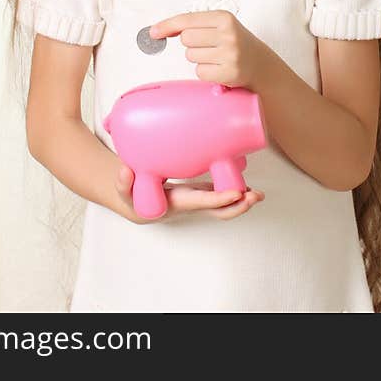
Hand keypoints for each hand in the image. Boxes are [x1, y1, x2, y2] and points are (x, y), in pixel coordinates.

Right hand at [114, 164, 264, 222]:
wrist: (137, 203)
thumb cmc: (134, 197)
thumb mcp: (125, 191)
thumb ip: (123, 183)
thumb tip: (126, 169)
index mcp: (177, 203)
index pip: (202, 202)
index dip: (220, 199)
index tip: (237, 194)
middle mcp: (191, 203)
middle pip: (219, 211)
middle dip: (239, 206)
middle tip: (255, 197)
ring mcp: (198, 199)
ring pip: (223, 205)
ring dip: (241, 200)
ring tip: (258, 194)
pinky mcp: (200, 192)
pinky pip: (220, 194)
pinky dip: (234, 190)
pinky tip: (246, 185)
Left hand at [148, 10, 273, 93]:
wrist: (260, 63)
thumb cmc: (234, 42)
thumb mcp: (220, 25)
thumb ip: (193, 24)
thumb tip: (159, 30)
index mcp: (224, 18)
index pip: (187, 20)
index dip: (167, 26)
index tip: (153, 32)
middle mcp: (228, 34)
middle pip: (186, 38)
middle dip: (191, 43)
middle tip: (208, 46)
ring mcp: (230, 54)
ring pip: (191, 56)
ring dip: (199, 58)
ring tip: (216, 57)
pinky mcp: (229, 73)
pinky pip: (200, 72)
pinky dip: (205, 71)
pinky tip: (219, 68)